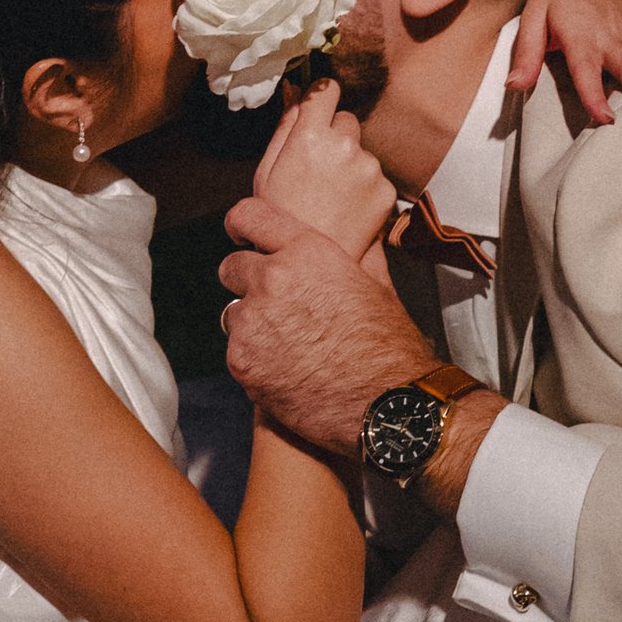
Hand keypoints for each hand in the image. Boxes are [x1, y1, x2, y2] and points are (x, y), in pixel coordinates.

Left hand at [221, 201, 435, 455]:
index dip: (240, 225)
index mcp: (308, 252)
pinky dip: (254, 360)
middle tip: (274, 306)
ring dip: (252, 325)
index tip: (239, 235)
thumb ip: (360, 257)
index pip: (249, 216)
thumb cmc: (389, 349)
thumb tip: (365, 238)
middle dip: (247, 282)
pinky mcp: (242, 360)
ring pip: (233, 313)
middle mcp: (274, 279)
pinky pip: (237, 351)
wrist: (386, 406)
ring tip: (289, 346)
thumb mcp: (379, 288)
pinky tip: (286, 371)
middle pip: (231, 266)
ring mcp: (253, 321)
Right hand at [251, 82, 396, 263]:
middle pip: (346, 120)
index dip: (322, 96)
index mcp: (310, 137)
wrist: (309, 265)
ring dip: (351, 164)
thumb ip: (284, 128)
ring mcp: (369, 169)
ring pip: (362, 151)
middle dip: (335, 136)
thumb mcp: (266, 171)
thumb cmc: (281, 219)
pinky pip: (376, 176)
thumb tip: (296, 94)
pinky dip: (365, 187)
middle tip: (318, 169)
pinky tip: (346, 207)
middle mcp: (345, 146)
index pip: (326, 90)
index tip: (319, 106)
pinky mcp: (386, 190)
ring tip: (331, 195)